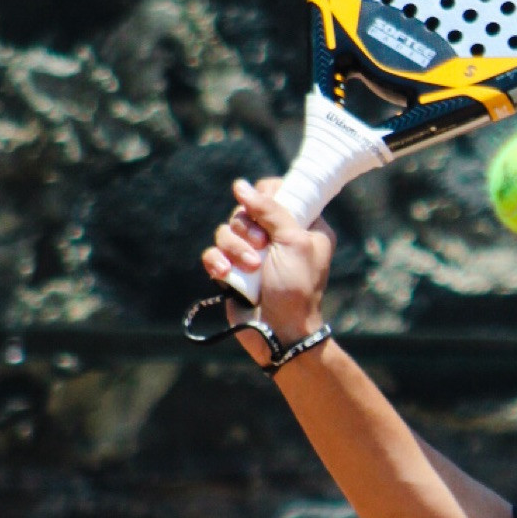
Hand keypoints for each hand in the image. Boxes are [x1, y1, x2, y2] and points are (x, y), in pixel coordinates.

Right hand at [201, 178, 334, 362]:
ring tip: (250, 268)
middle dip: (247, 227)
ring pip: (227, 230)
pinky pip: (214, 253)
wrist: (281, 332)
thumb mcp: (294, 241)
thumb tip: (240, 185)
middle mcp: (277, 236)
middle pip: (246, 209)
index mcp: (302, 225)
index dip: (266, 196)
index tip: (263, 210)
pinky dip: (217, 261)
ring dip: (234, 247)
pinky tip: (225, 274)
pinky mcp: (233, 271)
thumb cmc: (297, 288)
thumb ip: (270, 209)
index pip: (278, 191)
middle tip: (260, 246)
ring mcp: (253, 253)